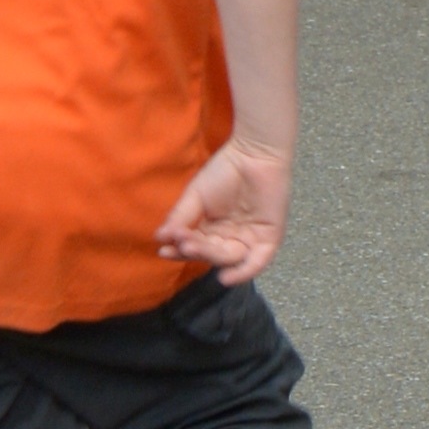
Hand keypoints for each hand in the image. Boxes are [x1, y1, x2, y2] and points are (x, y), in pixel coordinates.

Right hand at [157, 132, 292, 284]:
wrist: (254, 152)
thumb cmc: (224, 171)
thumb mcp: (195, 196)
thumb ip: (180, 218)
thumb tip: (159, 237)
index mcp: (211, 232)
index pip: (194, 248)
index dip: (179, 251)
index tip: (163, 250)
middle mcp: (230, 239)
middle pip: (210, 255)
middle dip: (195, 251)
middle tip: (182, 242)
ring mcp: (250, 240)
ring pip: (229, 259)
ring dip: (211, 256)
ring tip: (193, 247)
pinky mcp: (268, 238)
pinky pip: (258, 261)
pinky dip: (244, 272)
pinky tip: (226, 276)